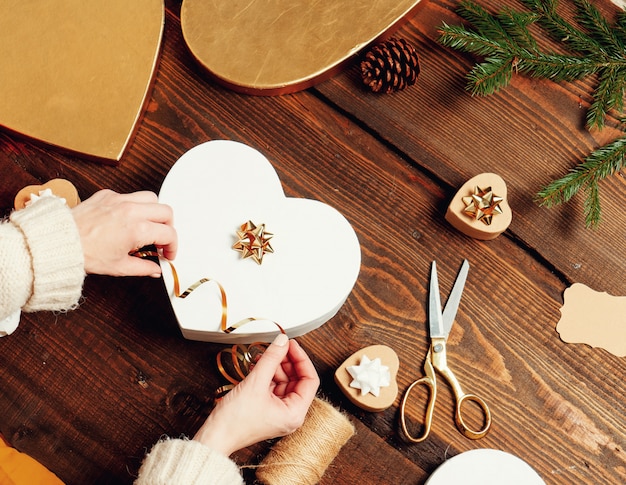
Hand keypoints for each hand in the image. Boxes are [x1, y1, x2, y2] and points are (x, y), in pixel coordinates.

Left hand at [71, 189, 176, 276]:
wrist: (59, 242)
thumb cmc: (85, 254)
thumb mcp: (119, 267)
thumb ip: (143, 268)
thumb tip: (154, 270)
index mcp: (137, 229)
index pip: (169, 233)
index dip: (172, 246)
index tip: (167, 253)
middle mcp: (131, 210)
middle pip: (166, 211)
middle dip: (168, 226)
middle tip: (161, 238)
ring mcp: (119, 200)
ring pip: (151, 198)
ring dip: (154, 211)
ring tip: (147, 225)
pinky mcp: (107, 195)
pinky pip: (129, 195)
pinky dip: (134, 205)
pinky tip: (127, 218)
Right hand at [193, 334, 319, 455]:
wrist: (214, 437)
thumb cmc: (234, 421)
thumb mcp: (255, 382)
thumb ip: (271, 358)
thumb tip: (282, 341)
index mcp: (295, 413)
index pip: (310, 380)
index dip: (301, 359)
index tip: (291, 345)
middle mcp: (290, 414)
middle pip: (297, 380)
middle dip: (286, 362)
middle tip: (277, 346)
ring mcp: (278, 412)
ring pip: (284, 382)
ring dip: (274, 367)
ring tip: (263, 356)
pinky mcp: (267, 410)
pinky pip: (272, 387)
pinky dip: (267, 375)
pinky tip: (258, 366)